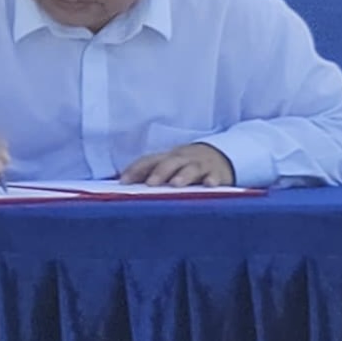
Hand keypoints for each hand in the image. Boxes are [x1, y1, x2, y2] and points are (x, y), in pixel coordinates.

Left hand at [120, 141, 234, 186]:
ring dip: (183, 175)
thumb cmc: (185, 165)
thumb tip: (122, 184)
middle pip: (170, 163)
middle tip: (150, 184)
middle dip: (160, 172)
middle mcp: (182, 159)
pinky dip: (212, 180)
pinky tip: (209, 185)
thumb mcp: (168, 165)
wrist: (219, 156)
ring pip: (192, 168)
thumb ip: (149, 173)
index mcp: (167, 158)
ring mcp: (201, 165)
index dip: (136, 169)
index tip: (123, 181)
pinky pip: (215, 176)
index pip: (149, 161)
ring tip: (176, 184)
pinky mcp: (218, 173)